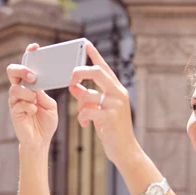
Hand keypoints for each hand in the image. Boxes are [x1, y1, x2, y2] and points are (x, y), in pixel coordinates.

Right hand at [7, 44, 57, 150]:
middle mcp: (21, 91)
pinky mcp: (14, 111)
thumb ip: (44, 94)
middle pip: (13, 71)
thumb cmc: (46, 122)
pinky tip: (34, 111)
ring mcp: (16, 100)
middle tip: (32, 76)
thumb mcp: (51, 105)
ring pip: (15, 88)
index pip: (27, 67)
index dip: (29, 55)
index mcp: (31, 86)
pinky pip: (18, 103)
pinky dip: (28, 106)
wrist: (41, 140)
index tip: (35, 47)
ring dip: (27, 93)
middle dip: (21, 70)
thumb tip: (37, 87)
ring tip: (35, 101)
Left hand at [69, 42, 139, 165]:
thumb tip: (74, 87)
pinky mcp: (111, 116)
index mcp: (118, 90)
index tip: (85, 44)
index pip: (105, 68)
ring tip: (83, 117)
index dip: (94, 56)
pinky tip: (85, 125)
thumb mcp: (100, 111)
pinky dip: (82, 118)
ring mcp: (116, 104)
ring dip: (80, 105)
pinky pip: (87, 111)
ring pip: (88, 94)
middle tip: (71, 80)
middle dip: (79, 73)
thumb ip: (89, 98)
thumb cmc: (112, 130)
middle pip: (96, 72)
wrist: (125, 150)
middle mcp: (119, 93)